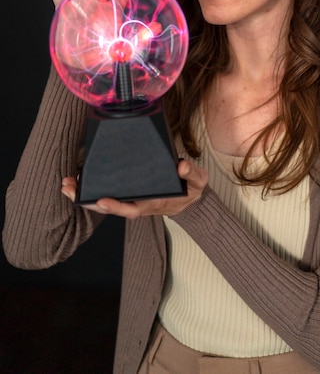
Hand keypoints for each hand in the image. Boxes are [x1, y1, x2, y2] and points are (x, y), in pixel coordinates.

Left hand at [61, 159, 207, 217]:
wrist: (190, 197)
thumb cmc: (191, 188)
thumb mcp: (198, 181)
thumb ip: (192, 174)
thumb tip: (181, 166)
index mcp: (153, 203)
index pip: (132, 208)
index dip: (115, 206)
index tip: (100, 200)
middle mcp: (138, 204)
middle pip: (110, 207)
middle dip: (88, 201)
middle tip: (70, 189)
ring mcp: (131, 199)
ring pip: (104, 201)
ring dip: (84, 195)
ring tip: (66, 185)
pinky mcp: (127, 192)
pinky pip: (106, 192)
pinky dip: (90, 188)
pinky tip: (76, 180)